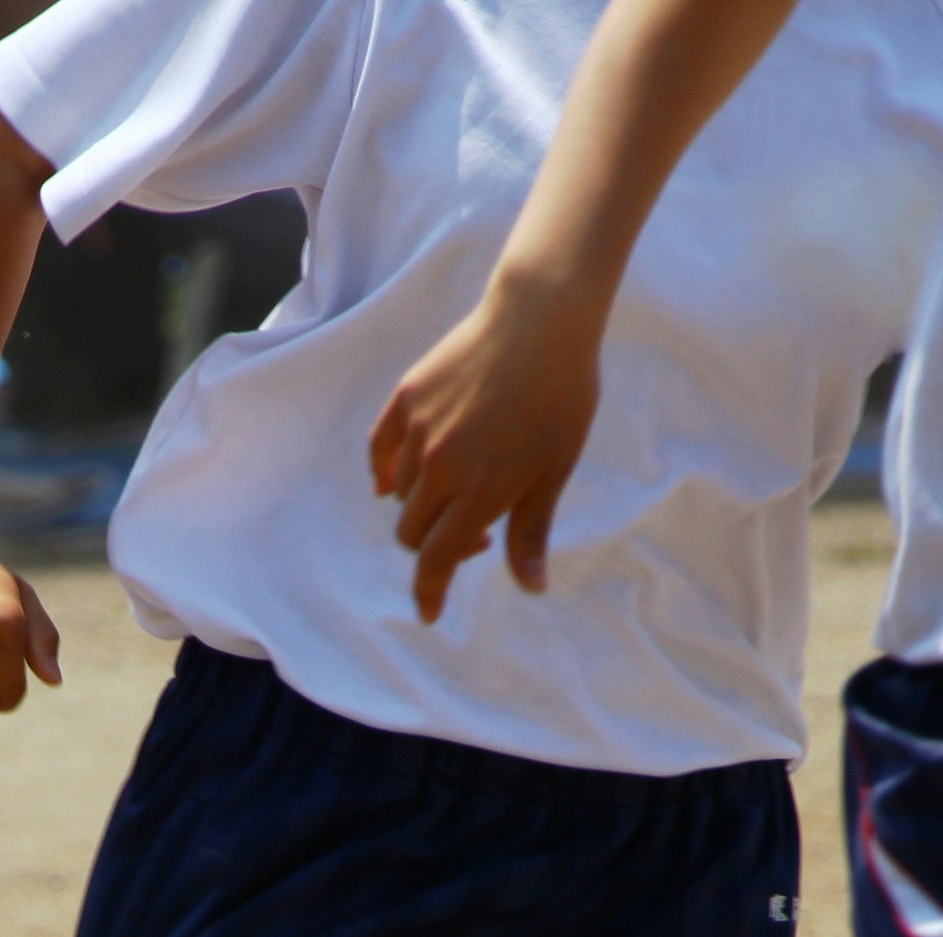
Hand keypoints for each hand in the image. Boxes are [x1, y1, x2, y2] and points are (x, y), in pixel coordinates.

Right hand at [369, 281, 599, 623]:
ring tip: (457, 487)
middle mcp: (439, 467)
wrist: (541, 318)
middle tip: (475, 531)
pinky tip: (391, 480)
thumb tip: (531, 587)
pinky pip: (381, 450)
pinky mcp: (407, 398)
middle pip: (412, 531)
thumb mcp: (555, 470)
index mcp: (478, 491)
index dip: (430, 591)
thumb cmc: (561, 397)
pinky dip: (384, 472)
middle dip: (435, 544)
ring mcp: (418, 431)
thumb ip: (531, 531)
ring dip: (421, 504)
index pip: (435, 559)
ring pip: (399, 493)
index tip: (430, 612)